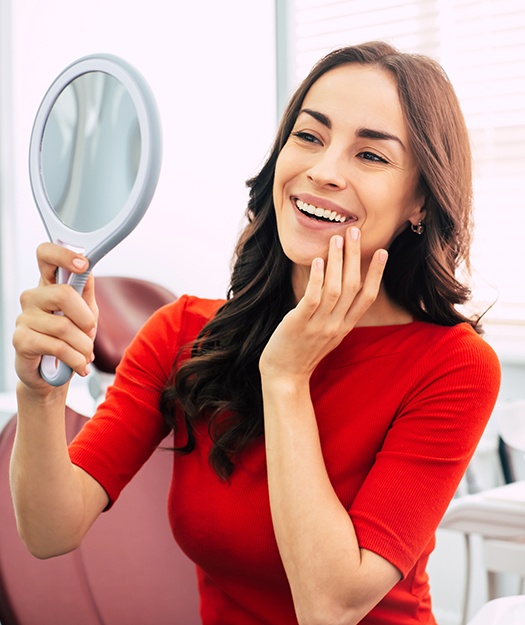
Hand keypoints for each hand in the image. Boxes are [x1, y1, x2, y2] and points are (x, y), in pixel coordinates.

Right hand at [13, 243, 98, 391]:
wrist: (52, 374)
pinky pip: (57, 347)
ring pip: (64, 326)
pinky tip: (79, 366)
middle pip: (63, 294)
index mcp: (48, 285)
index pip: (46, 255)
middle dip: (86, 319)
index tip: (83, 264)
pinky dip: (76, 359)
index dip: (64, 255)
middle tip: (89, 332)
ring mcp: (24, 317)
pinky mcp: (21, 340)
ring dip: (84, 346)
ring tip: (85, 355)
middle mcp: (33, 297)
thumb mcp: (84, 313)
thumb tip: (88, 269)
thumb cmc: (68, 339)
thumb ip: (85, 291)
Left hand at [259, 227, 386, 382]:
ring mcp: (319, 325)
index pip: (368, 297)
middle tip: (355, 231)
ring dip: (337, 262)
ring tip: (337, 238)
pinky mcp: (299, 324)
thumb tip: (339, 285)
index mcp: (345, 326)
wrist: (285, 376)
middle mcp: (336, 324)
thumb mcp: (327, 333)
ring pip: (335, 288)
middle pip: (353, 286)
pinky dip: (317, 278)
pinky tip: (318, 261)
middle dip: (355, 257)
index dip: (377, 274)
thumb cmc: (302, 351)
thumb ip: (336, 312)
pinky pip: (312, 298)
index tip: (383, 252)